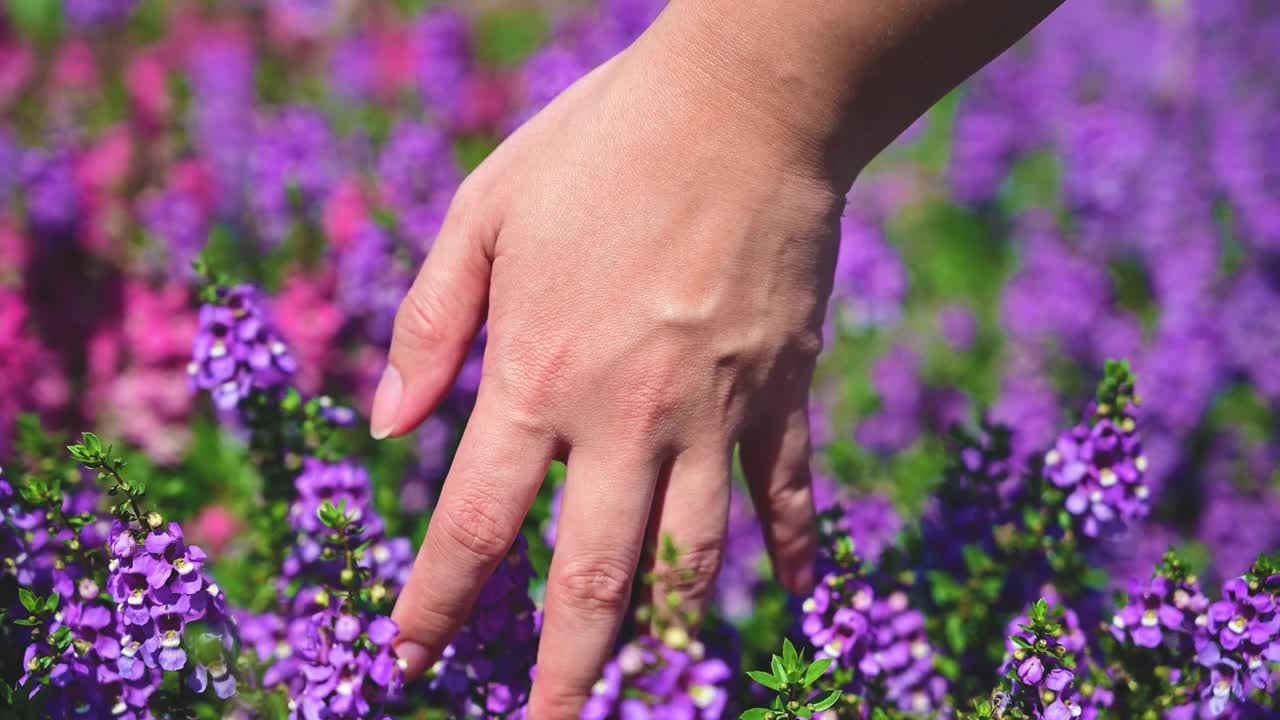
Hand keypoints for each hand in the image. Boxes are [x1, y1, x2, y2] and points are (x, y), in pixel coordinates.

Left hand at [376, 20, 842, 716]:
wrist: (747, 101)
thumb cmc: (603, 144)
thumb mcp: (485, 210)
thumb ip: (432, 323)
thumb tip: (389, 427)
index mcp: (540, 373)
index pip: (475, 523)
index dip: (436, 603)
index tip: (412, 660)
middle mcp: (629, 416)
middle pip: (592, 578)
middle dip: (565, 673)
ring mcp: (719, 411)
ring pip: (696, 557)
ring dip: (670, 640)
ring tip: (654, 695)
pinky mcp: (787, 390)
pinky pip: (788, 491)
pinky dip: (792, 547)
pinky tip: (793, 596)